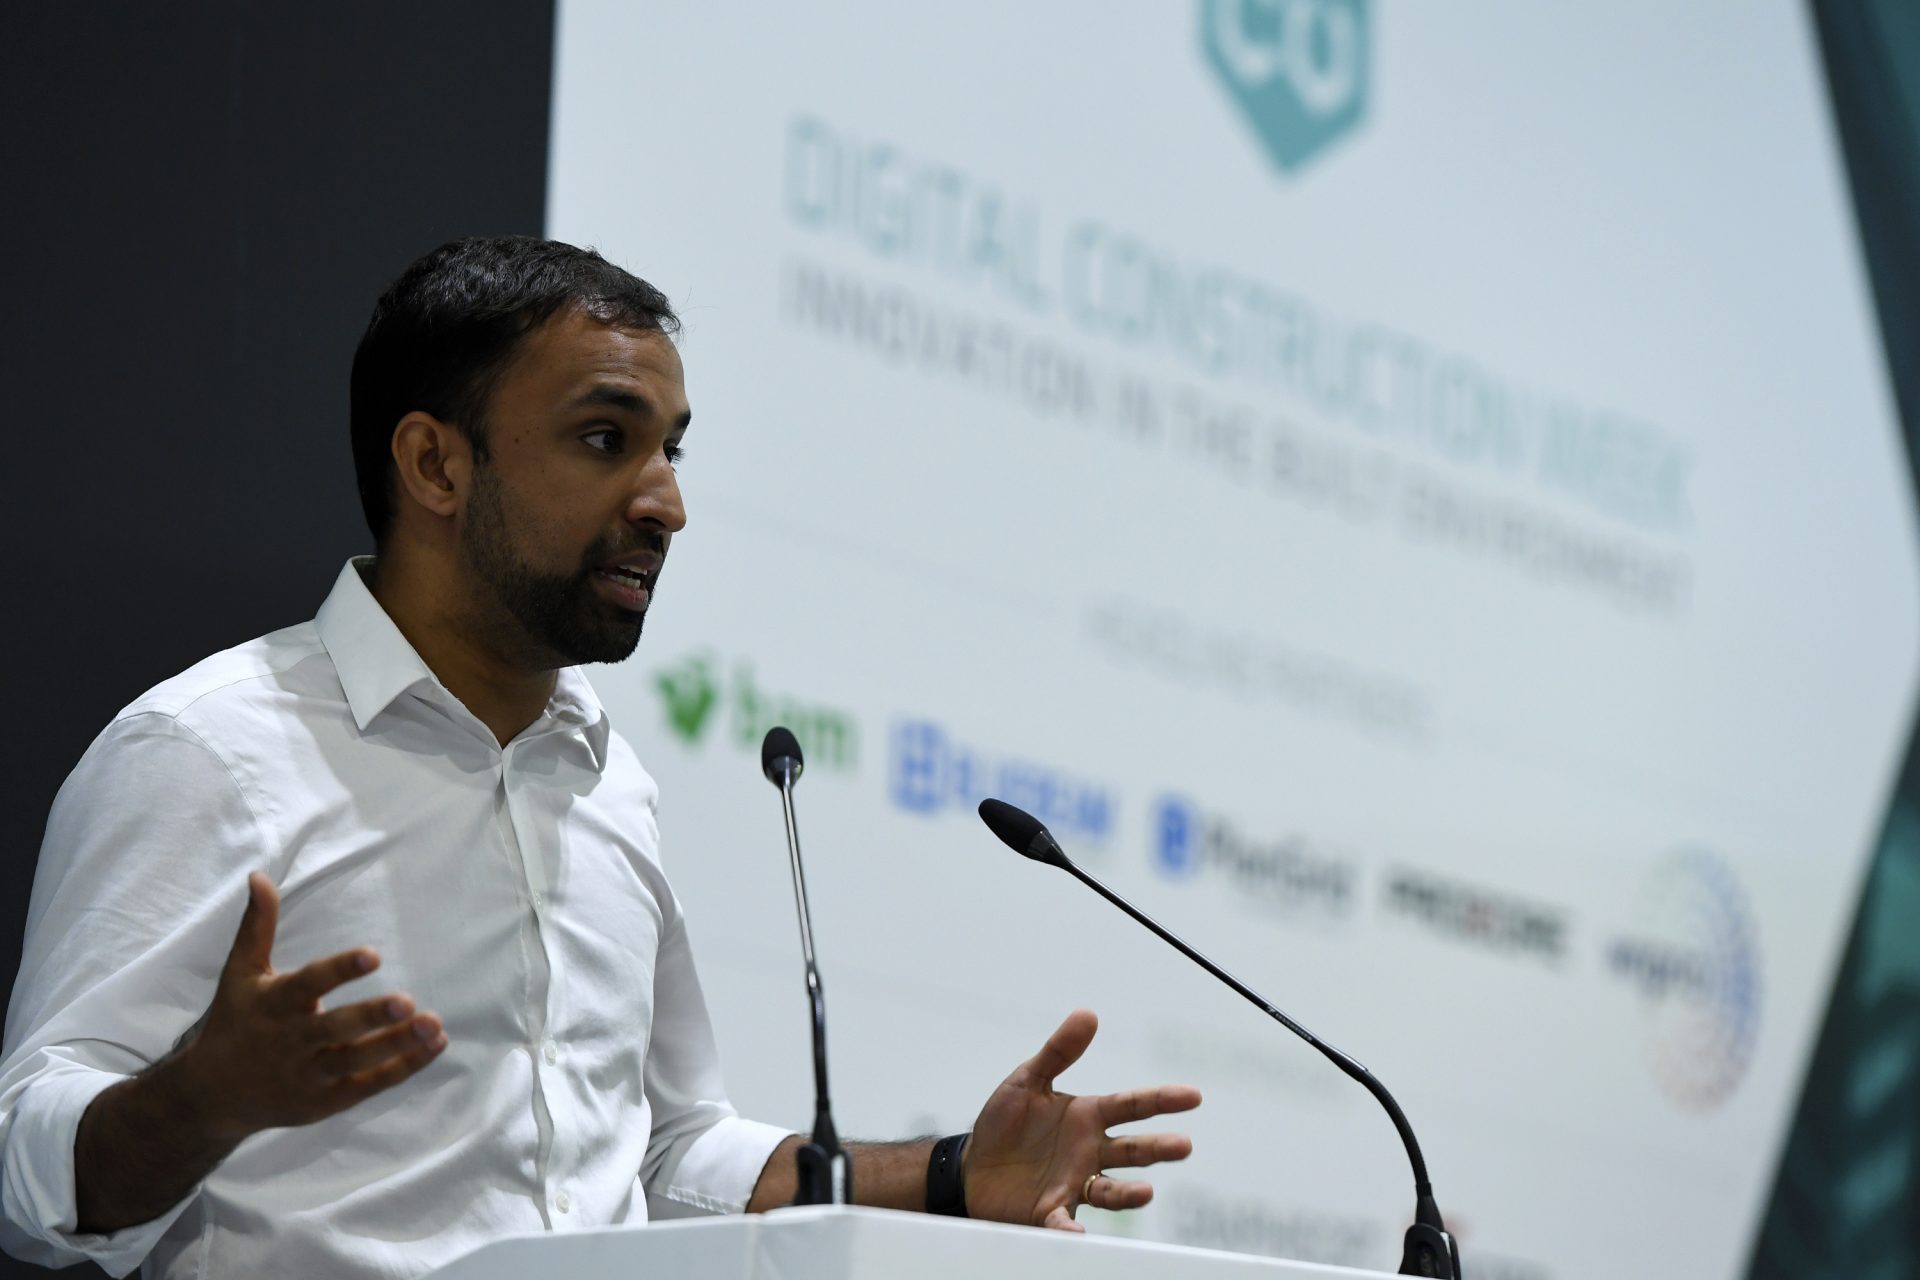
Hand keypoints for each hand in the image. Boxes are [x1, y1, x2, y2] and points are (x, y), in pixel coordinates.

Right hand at [178, 873, 447, 1142]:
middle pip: (335, 1029)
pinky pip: (368, 1085)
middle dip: (371, 1018)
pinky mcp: (325, 1101)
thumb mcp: (240, 973)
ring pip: (357, 1060)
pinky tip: (436, 1045)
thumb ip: (258, 926)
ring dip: (398, 1045)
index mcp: (273, 1005)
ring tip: (434, 1024)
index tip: (375, 954)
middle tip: (408, 1002)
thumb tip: (261, 876)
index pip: (308, 985)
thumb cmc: (236, 1021)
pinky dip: (403, 1068)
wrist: (212, 1095)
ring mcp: (308, 1075)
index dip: (340, 971)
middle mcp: (290, 1042)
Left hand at [962, 1009, 1199, 1231]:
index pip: (1131, 1106)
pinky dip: (1069, 1228)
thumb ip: (1058, 1051)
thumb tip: (1088, 1014)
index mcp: (1087, 1117)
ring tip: (1146, 1192)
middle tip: (1183, 1145)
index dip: (1162, 1100)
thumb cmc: (1004, 1125)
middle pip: (1131, 1150)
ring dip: (1128, 1193)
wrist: (971, 1168)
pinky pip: (1062, 1221)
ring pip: (1108, 1190)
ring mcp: (1073, 1183)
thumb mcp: (1027, 1080)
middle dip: (1158, 1148)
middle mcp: (1089, 1152)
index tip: (1193, 1096)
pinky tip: (1075, 1232)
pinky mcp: (1049, 1211)